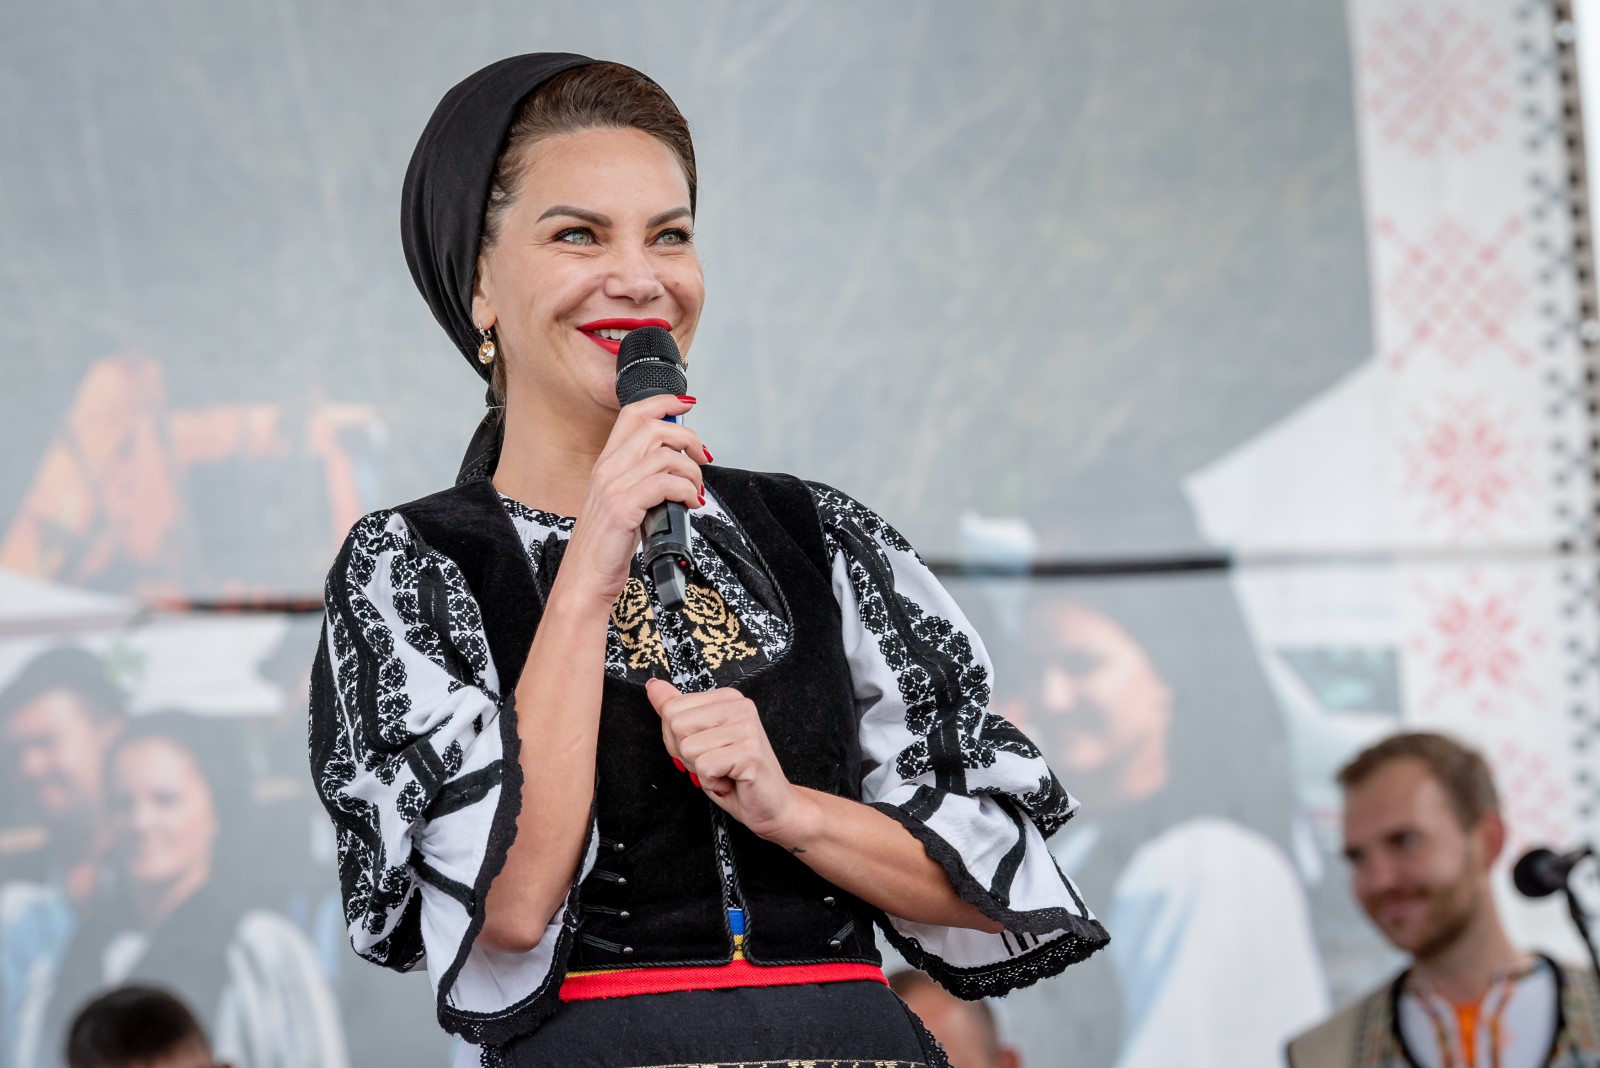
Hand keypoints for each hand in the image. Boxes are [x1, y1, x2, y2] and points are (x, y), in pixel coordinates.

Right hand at [563, 395, 708, 606]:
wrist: (584, 579)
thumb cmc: (606, 546)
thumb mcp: (620, 503)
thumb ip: (641, 481)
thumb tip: (676, 467)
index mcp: (605, 463)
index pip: (632, 414)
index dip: (663, 402)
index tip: (687, 404)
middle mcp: (607, 469)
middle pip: (654, 428)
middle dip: (689, 438)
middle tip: (703, 457)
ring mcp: (613, 487)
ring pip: (666, 456)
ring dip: (692, 472)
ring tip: (696, 491)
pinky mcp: (623, 508)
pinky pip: (666, 483)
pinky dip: (687, 490)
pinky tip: (690, 504)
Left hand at [646, 679, 815, 845]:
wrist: (771, 805)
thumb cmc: (735, 775)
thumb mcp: (699, 740)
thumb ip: (677, 712)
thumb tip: (654, 686)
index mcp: (727, 698)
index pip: (671, 709)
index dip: (676, 739)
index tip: (703, 750)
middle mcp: (739, 706)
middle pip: (675, 725)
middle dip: (685, 755)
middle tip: (714, 763)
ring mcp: (746, 727)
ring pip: (688, 748)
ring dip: (700, 771)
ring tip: (724, 771)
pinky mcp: (749, 752)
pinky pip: (705, 767)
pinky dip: (711, 783)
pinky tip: (730, 781)